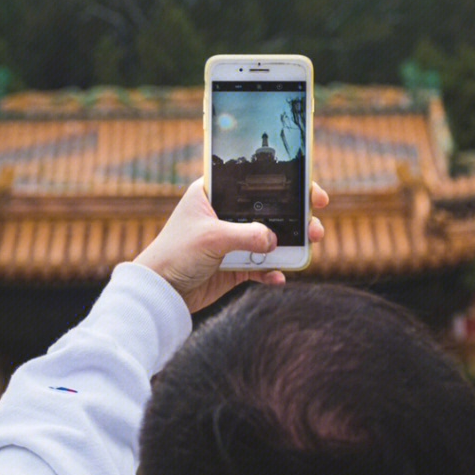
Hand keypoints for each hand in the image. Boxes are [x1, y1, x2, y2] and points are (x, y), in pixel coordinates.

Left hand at [134, 178, 329, 312]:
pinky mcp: (233, 266)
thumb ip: (245, 235)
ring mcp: (231, 241)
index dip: (285, 184)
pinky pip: (261, 266)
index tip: (310, 191)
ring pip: (269, 239)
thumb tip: (274, 240)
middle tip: (315, 225)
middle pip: (269, 211)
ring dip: (290, 244)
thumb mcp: (211, 238)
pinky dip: (272, 271)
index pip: (255, 181)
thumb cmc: (175, 253)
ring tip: (308, 248)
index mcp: (214, 194)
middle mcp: (225, 214)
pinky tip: (278, 276)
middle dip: (296, 218)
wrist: (159, 292)